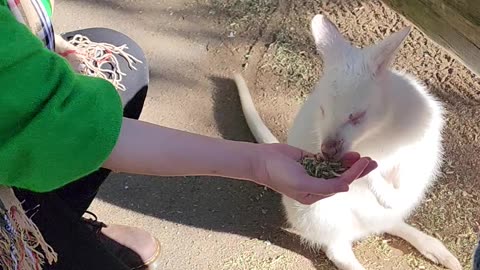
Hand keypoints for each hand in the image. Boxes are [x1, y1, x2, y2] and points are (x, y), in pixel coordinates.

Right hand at [251, 143, 376, 204]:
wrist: (263, 160)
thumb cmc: (279, 174)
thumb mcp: (302, 183)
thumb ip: (324, 186)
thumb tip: (345, 188)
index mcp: (315, 194)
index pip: (339, 184)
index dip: (353, 175)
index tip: (363, 164)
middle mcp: (317, 185)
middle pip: (342, 177)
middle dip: (357, 170)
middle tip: (372, 162)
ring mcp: (314, 172)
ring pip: (336, 168)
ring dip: (349, 163)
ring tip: (363, 156)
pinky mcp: (311, 161)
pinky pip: (328, 160)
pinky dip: (338, 157)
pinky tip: (348, 153)